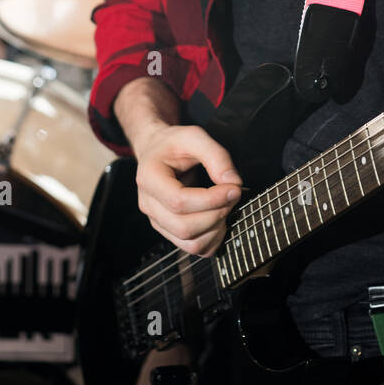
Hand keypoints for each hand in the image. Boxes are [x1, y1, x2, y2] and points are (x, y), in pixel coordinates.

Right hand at [132, 123, 242, 256]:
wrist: (157, 151)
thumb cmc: (174, 144)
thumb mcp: (194, 136)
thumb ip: (216, 156)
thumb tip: (233, 183)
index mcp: (149, 179)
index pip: (179, 202)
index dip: (211, 200)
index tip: (234, 188)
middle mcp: (148, 205)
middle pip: (184, 227)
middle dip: (217, 214)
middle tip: (233, 195)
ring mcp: (157, 221)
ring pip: (190, 243)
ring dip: (217, 228)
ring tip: (226, 205)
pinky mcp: (169, 231)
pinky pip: (194, 248)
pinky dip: (213, 239)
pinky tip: (220, 218)